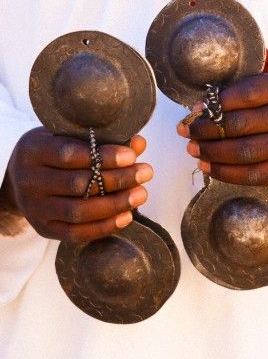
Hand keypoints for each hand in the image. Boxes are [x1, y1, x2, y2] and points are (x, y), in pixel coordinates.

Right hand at [0, 127, 152, 241]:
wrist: (19, 178)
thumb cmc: (51, 151)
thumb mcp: (68, 137)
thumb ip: (101, 140)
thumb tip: (139, 143)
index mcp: (34, 151)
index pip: (70, 155)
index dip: (103, 156)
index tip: (131, 156)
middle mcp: (30, 181)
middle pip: (78, 184)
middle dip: (117, 179)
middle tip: (146, 172)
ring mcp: (35, 208)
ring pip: (79, 211)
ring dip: (115, 204)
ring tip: (142, 194)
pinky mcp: (44, 229)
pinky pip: (76, 233)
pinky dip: (104, 227)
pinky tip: (127, 216)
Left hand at [177, 73, 267, 186]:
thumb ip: (248, 93)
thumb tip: (203, 107)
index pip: (247, 93)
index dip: (216, 103)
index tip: (195, 109)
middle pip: (241, 124)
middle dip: (207, 129)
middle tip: (187, 132)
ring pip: (244, 152)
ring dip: (212, 152)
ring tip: (193, 149)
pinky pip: (252, 175)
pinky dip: (225, 172)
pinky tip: (208, 166)